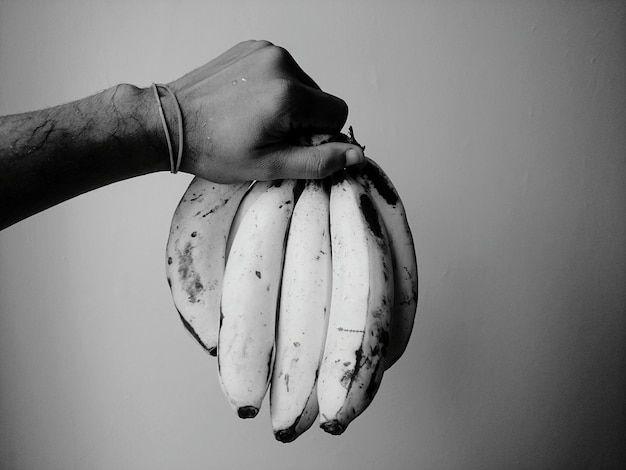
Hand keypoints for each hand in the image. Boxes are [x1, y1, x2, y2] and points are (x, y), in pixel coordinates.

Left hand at [166, 40, 362, 181]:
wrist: (171, 124)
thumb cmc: (213, 148)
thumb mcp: (270, 166)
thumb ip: (318, 161)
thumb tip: (356, 154)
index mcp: (288, 94)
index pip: (338, 112)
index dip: (321, 136)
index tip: (292, 144)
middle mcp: (280, 64)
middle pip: (320, 97)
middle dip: (303, 120)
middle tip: (269, 135)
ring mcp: (265, 51)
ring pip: (302, 85)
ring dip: (289, 104)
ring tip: (255, 120)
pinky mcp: (252, 48)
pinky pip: (282, 71)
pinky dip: (273, 89)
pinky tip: (248, 104)